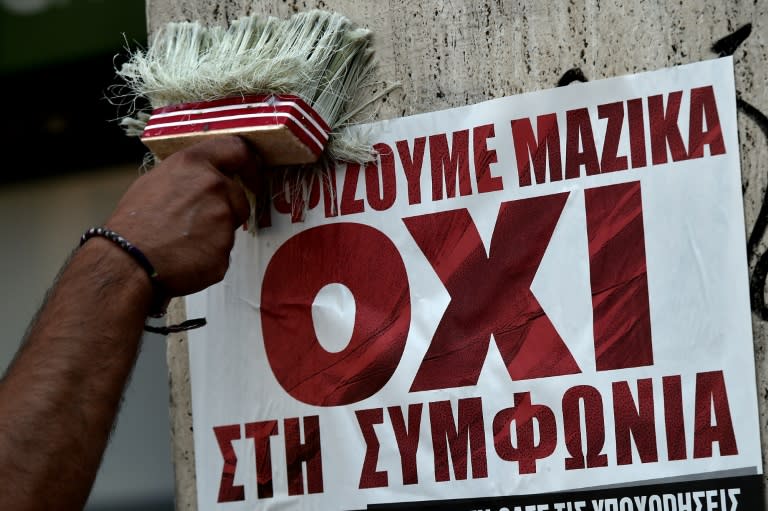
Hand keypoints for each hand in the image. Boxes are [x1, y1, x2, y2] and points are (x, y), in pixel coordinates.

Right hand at [105, 136, 261, 296]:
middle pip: (238, 196)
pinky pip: (223, 252)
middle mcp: (214, 186)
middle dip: (225, 210)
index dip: (249, 164)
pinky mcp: (224, 249)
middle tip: (196, 223)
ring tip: (183, 241)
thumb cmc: (133, 223)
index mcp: (194, 164)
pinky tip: (185, 257)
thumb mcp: (157, 181)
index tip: (252, 176)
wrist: (126, 261)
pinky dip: (209, 257)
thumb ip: (189, 176)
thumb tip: (205, 178)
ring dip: (215, 234)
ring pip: (231, 226)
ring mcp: (222, 218)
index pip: (237, 150)